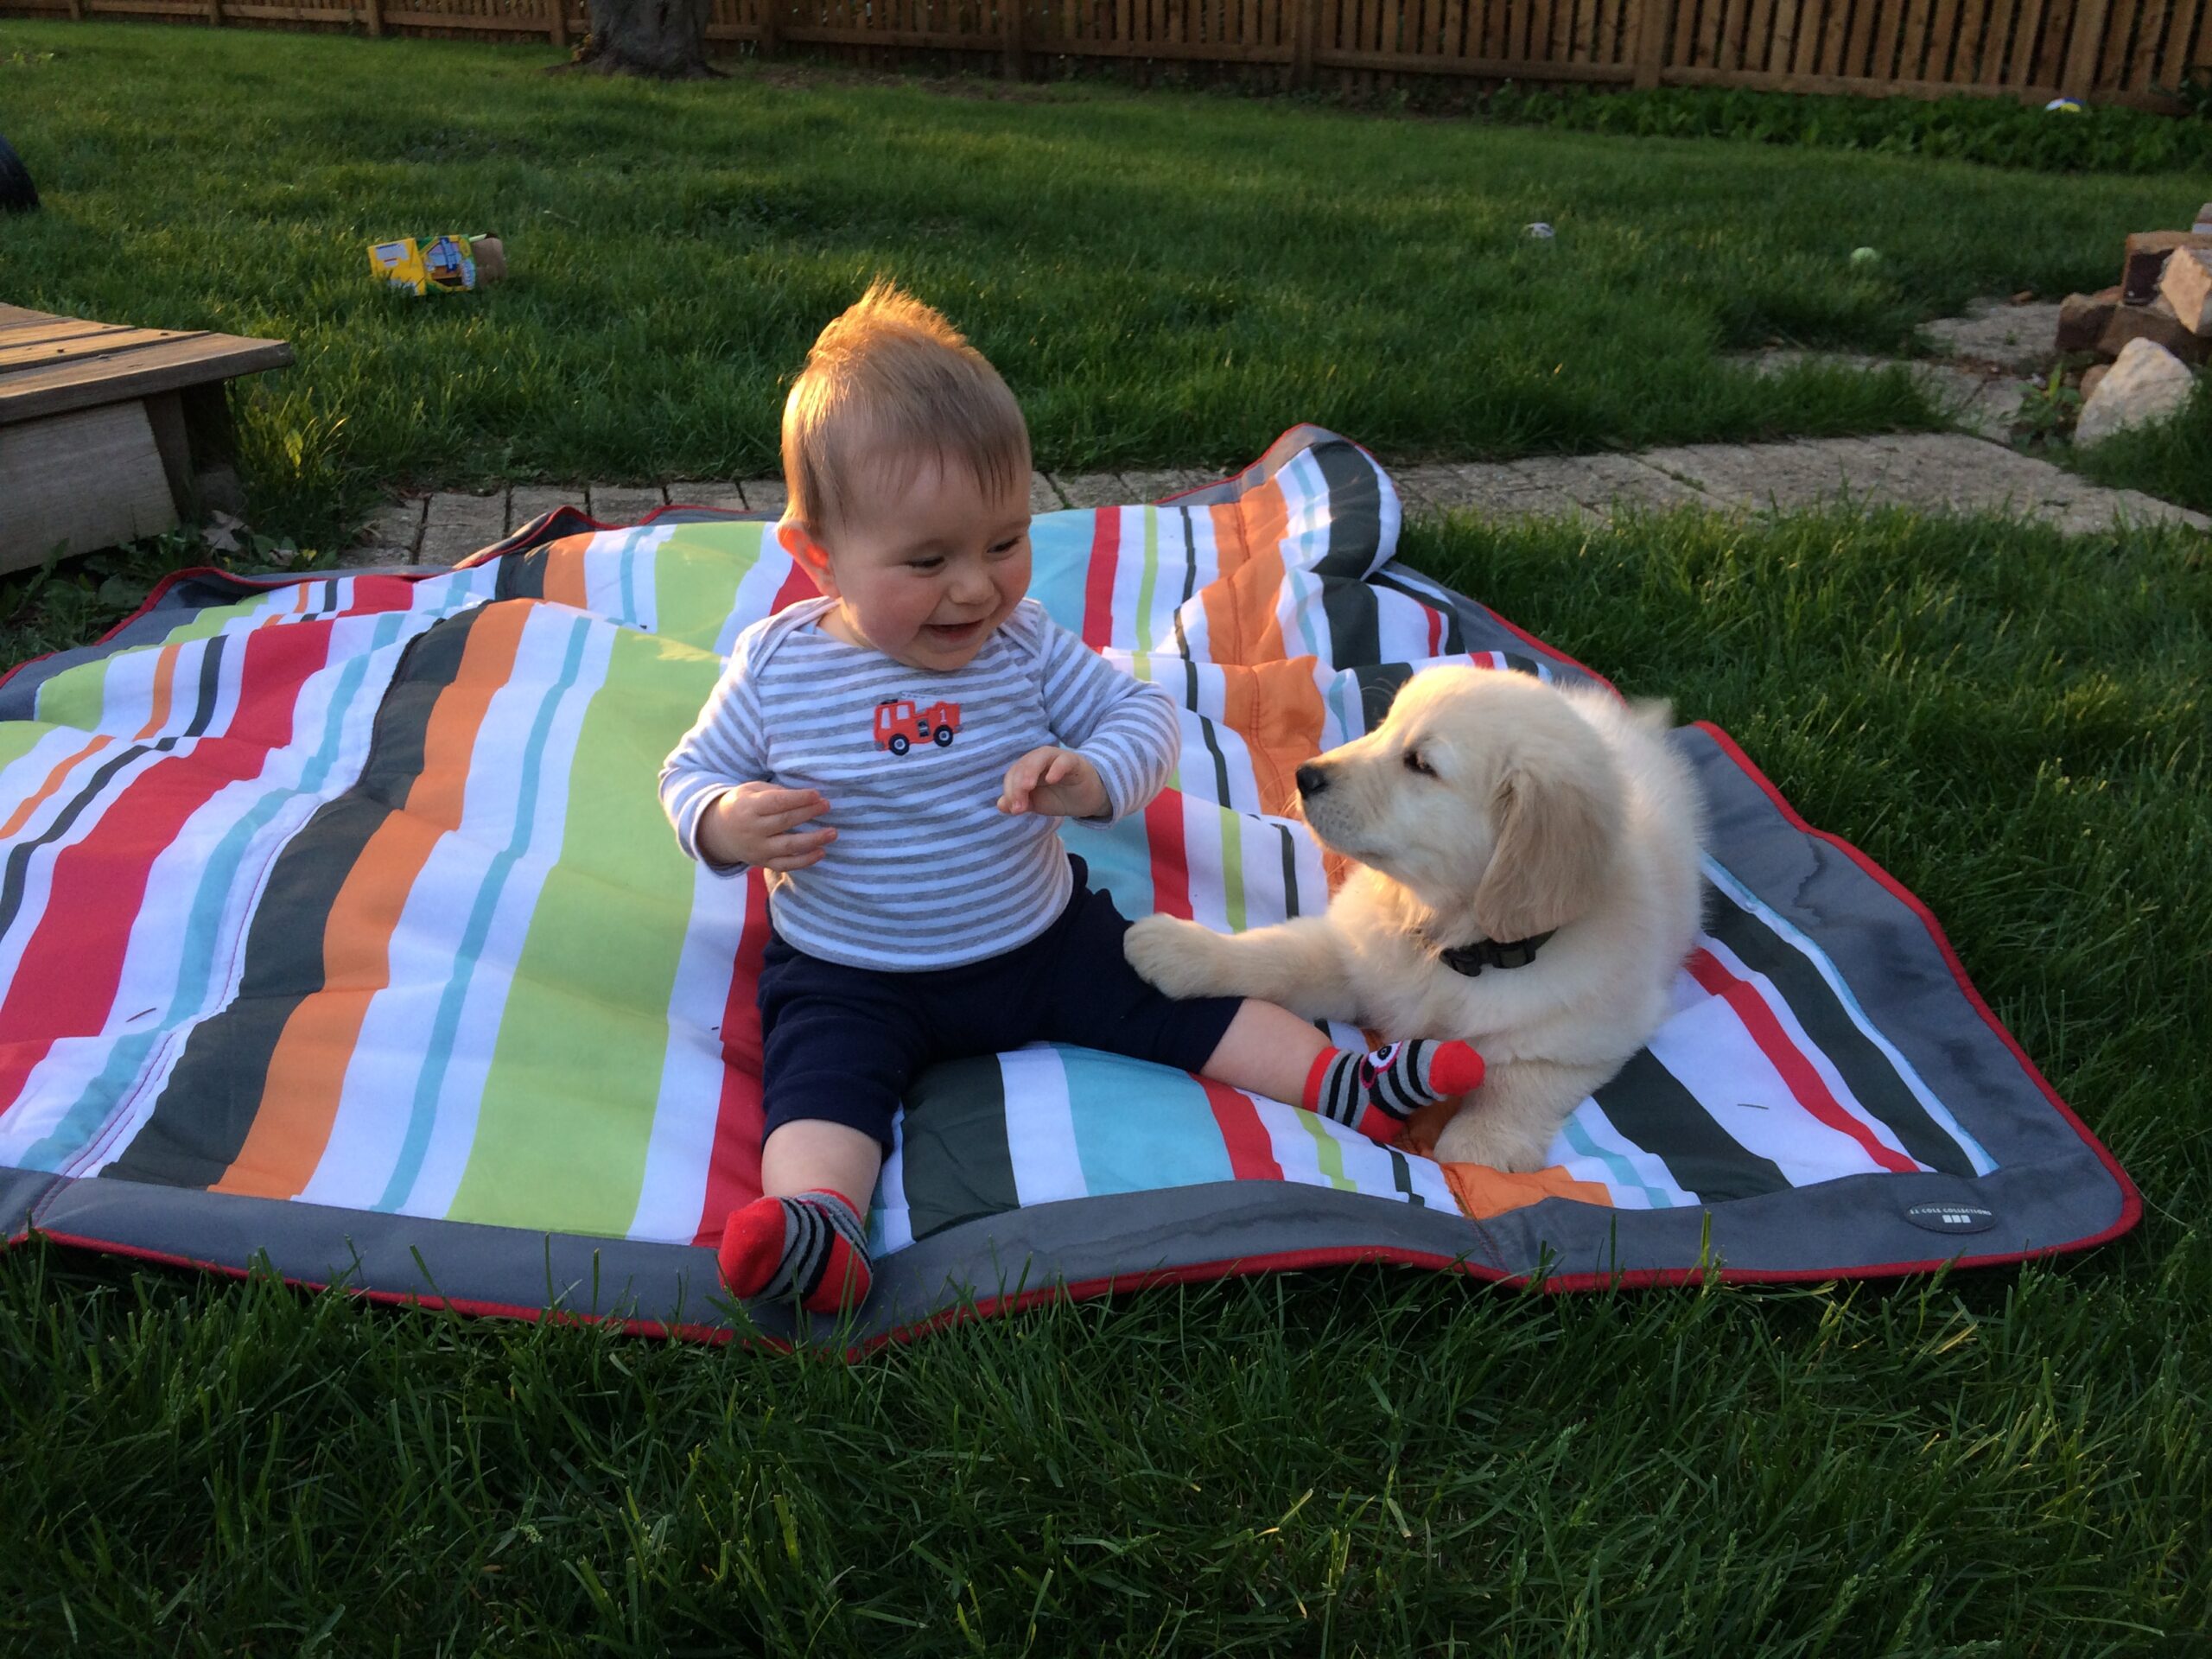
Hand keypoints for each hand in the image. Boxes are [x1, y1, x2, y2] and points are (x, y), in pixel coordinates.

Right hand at [699, 783, 834, 871]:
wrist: (719, 832)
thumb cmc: (742, 805)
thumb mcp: (751, 790)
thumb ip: (774, 792)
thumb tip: (804, 796)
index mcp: (748, 807)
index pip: (776, 802)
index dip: (798, 798)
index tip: (816, 794)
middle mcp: (752, 829)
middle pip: (785, 821)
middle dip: (808, 813)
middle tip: (827, 806)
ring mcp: (758, 849)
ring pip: (788, 846)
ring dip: (813, 840)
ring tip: (832, 832)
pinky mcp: (763, 863)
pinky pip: (786, 865)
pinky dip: (805, 861)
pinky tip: (821, 852)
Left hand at [998, 747, 1107, 819]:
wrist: (1088, 798)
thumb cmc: (1059, 797)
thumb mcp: (1037, 803)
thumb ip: (1020, 803)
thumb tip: (1001, 805)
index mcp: (1026, 768)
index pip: (1012, 775)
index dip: (1010, 792)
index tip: (1015, 811)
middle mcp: (1039, 760)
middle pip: (1022, 766)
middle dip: (1017, 786)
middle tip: (1019, 807)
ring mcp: (1056, 758)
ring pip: (1039, 757)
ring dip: (1030, 771)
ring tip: (1027, 787)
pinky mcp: (1074, 761)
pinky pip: (1064, 760)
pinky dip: (1056, 768)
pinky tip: (1051, 779)